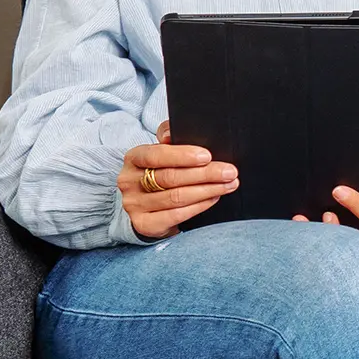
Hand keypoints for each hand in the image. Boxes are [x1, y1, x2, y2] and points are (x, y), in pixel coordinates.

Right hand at [117, 121, 239, 238]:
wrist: (149, 206)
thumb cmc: (163, 171)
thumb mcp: (165, 151)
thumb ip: (169, 136)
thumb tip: (170, 135)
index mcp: (134, 158)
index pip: (155, 155)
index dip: (182, 155)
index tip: (207, 156)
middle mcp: (129, 181)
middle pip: (170, 177)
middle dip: (205, 174)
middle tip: (230, 172)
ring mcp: (134, 204)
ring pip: (176, 197)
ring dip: (208, 190)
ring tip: (229, 184)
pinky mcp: (143, 224)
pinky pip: (176, 215)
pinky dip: (200, 206)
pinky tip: (214, 198)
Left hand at [296, 188, 358, 263]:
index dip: (356, 204)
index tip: (338, 190)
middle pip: (349, 241)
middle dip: (330, 227)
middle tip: (310, 212)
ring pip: (338, 252)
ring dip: (318, 238)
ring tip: (301, 220)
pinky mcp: (352, 266)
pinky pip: (333, 257)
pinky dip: (316, 246)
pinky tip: (303, 232)